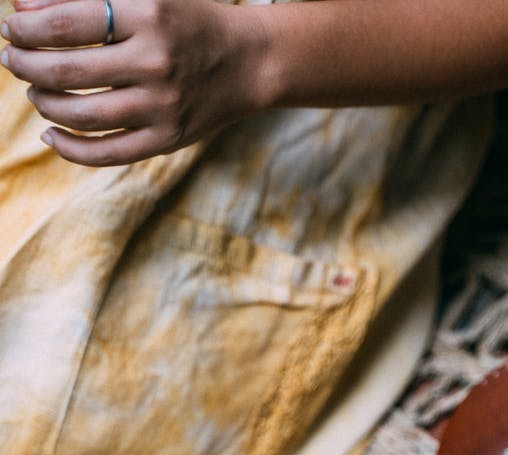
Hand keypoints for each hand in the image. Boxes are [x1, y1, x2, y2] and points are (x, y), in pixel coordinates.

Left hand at [0, 0, 268, 164]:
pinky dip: (69, 147)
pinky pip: (106, 153)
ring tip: (34, 90)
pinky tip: (50, 134)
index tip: (11, 28)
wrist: (249, 63)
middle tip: (12, 58)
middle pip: (68, 70)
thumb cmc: (188, 21)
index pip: (69, 23)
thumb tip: (24, 8)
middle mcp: (156, 62)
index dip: (29, 27)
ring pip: (81, 113)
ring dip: (44, 102)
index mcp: (149, 14)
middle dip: (27, 64)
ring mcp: (162, 107)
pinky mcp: (167, 140)